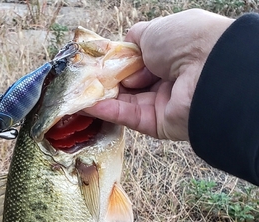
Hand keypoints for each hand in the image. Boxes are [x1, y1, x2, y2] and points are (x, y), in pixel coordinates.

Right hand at [84, 9, 233, 140]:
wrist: (208, 71)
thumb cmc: (186, 42)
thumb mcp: (155, 30)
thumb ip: (136, 39)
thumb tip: (123, 47)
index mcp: (172, 55)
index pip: (139, 61)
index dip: (119, 62)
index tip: (98, 62)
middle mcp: (168, 80)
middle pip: (131, 84)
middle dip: (108, 81)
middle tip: (84, 79)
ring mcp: (163, 104)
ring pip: (127, 102)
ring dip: (103, 98)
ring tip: (79, 95)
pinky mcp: (157, 125)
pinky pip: (129, 117)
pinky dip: (109, 112)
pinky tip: (89, 107)